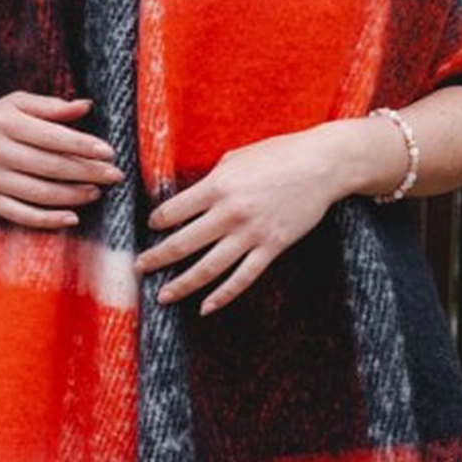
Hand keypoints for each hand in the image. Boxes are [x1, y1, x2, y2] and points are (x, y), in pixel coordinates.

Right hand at [0, 91, 123, 228]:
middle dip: (87, 172)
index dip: (83, 145)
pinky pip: (22, 215)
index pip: (52, 136)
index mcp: (6, 122)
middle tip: (114, 175)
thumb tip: (86, 106)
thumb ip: (50, 106)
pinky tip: (71, 217)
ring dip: (73, 196)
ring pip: (39, 193)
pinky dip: (48, 220)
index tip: (109, 152)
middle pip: (50, 166)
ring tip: (96, 192)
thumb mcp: (15, 105)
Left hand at [134, 125, 355, 314]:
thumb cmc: (279, 154)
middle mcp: (230, 213)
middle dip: (157, 258)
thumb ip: (213, 179)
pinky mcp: (272, 247)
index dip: (156, 221)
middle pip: (183, 243)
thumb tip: (193, 198)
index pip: (174, 211)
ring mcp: (251, 233)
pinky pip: (242, 278)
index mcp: (218, 186)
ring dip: (182, 284)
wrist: (322, 164)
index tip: (150, 227)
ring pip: (208, 268)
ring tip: (163, 296)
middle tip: (139, 267)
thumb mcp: (237, 158)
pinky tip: (205, 307)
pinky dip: (222, 296)